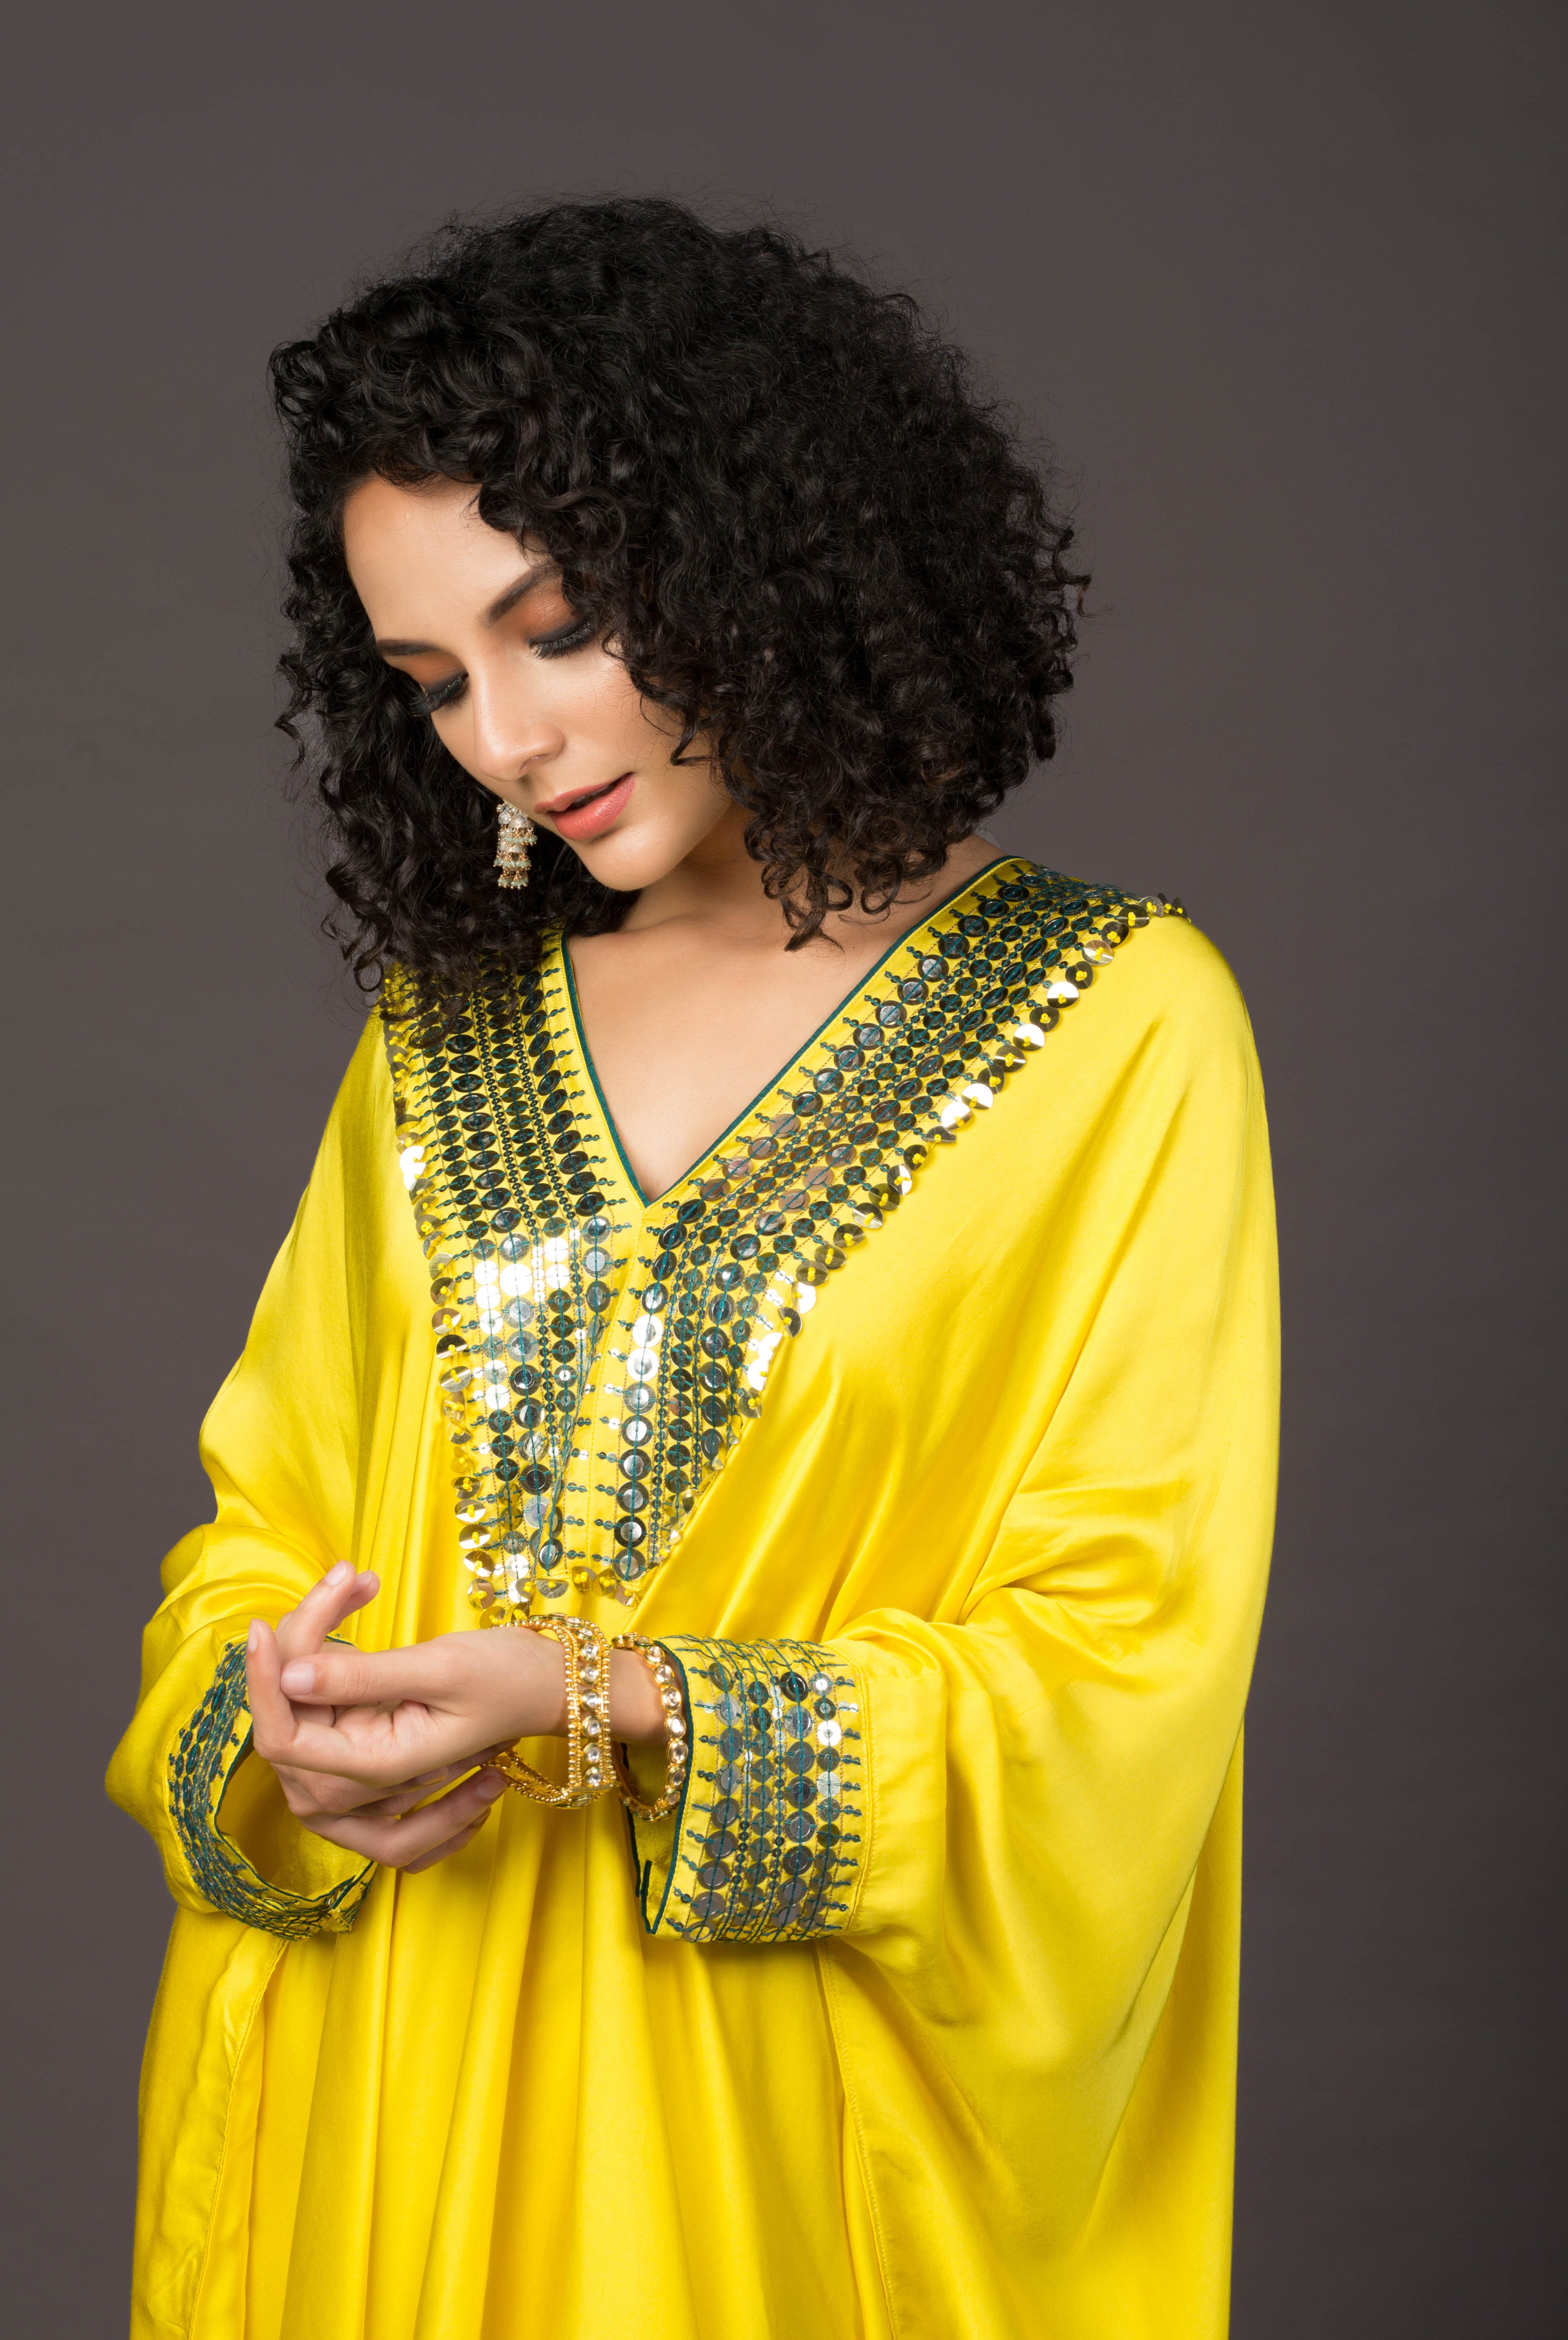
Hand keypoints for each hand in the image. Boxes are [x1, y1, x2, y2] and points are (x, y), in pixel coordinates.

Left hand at [245, 1562, 511, 1872]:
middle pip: (288, 1706)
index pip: (283, 1740)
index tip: (261, 1623)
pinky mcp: (361, 1723)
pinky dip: (332, 1636)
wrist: (546, 1686)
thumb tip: (291, 1674)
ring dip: (317, 1628)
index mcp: (376, 1766)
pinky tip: (358, 1595)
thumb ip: (365, 1677)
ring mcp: (356, 1748)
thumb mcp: (440, 1669)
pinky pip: (321, 1682)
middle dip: (303, 1633)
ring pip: (299, 1690)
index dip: (262, 1684)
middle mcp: (356, 1770)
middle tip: (349, 1576)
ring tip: (357, 1579)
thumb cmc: (508, 1680)